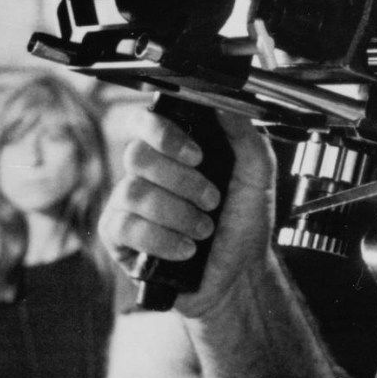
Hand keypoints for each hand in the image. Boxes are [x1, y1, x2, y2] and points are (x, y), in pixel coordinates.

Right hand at [97, 105, 278, 317]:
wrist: (240, 271)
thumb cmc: (244, 222)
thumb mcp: (257, 175)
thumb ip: (245, 136)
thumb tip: (226, 106)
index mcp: (174, 152)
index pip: (145, 122)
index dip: (164, 133)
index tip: (198, 156)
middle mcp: (147, 173)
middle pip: (137, 156)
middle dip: (182, 181)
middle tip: (212, 200)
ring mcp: (128, 205)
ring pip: (132, 192)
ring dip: (177, 213)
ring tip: (204, 230)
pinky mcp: (119, 238)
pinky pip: (124, 227)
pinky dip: (161, 239)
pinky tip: (185, 249)